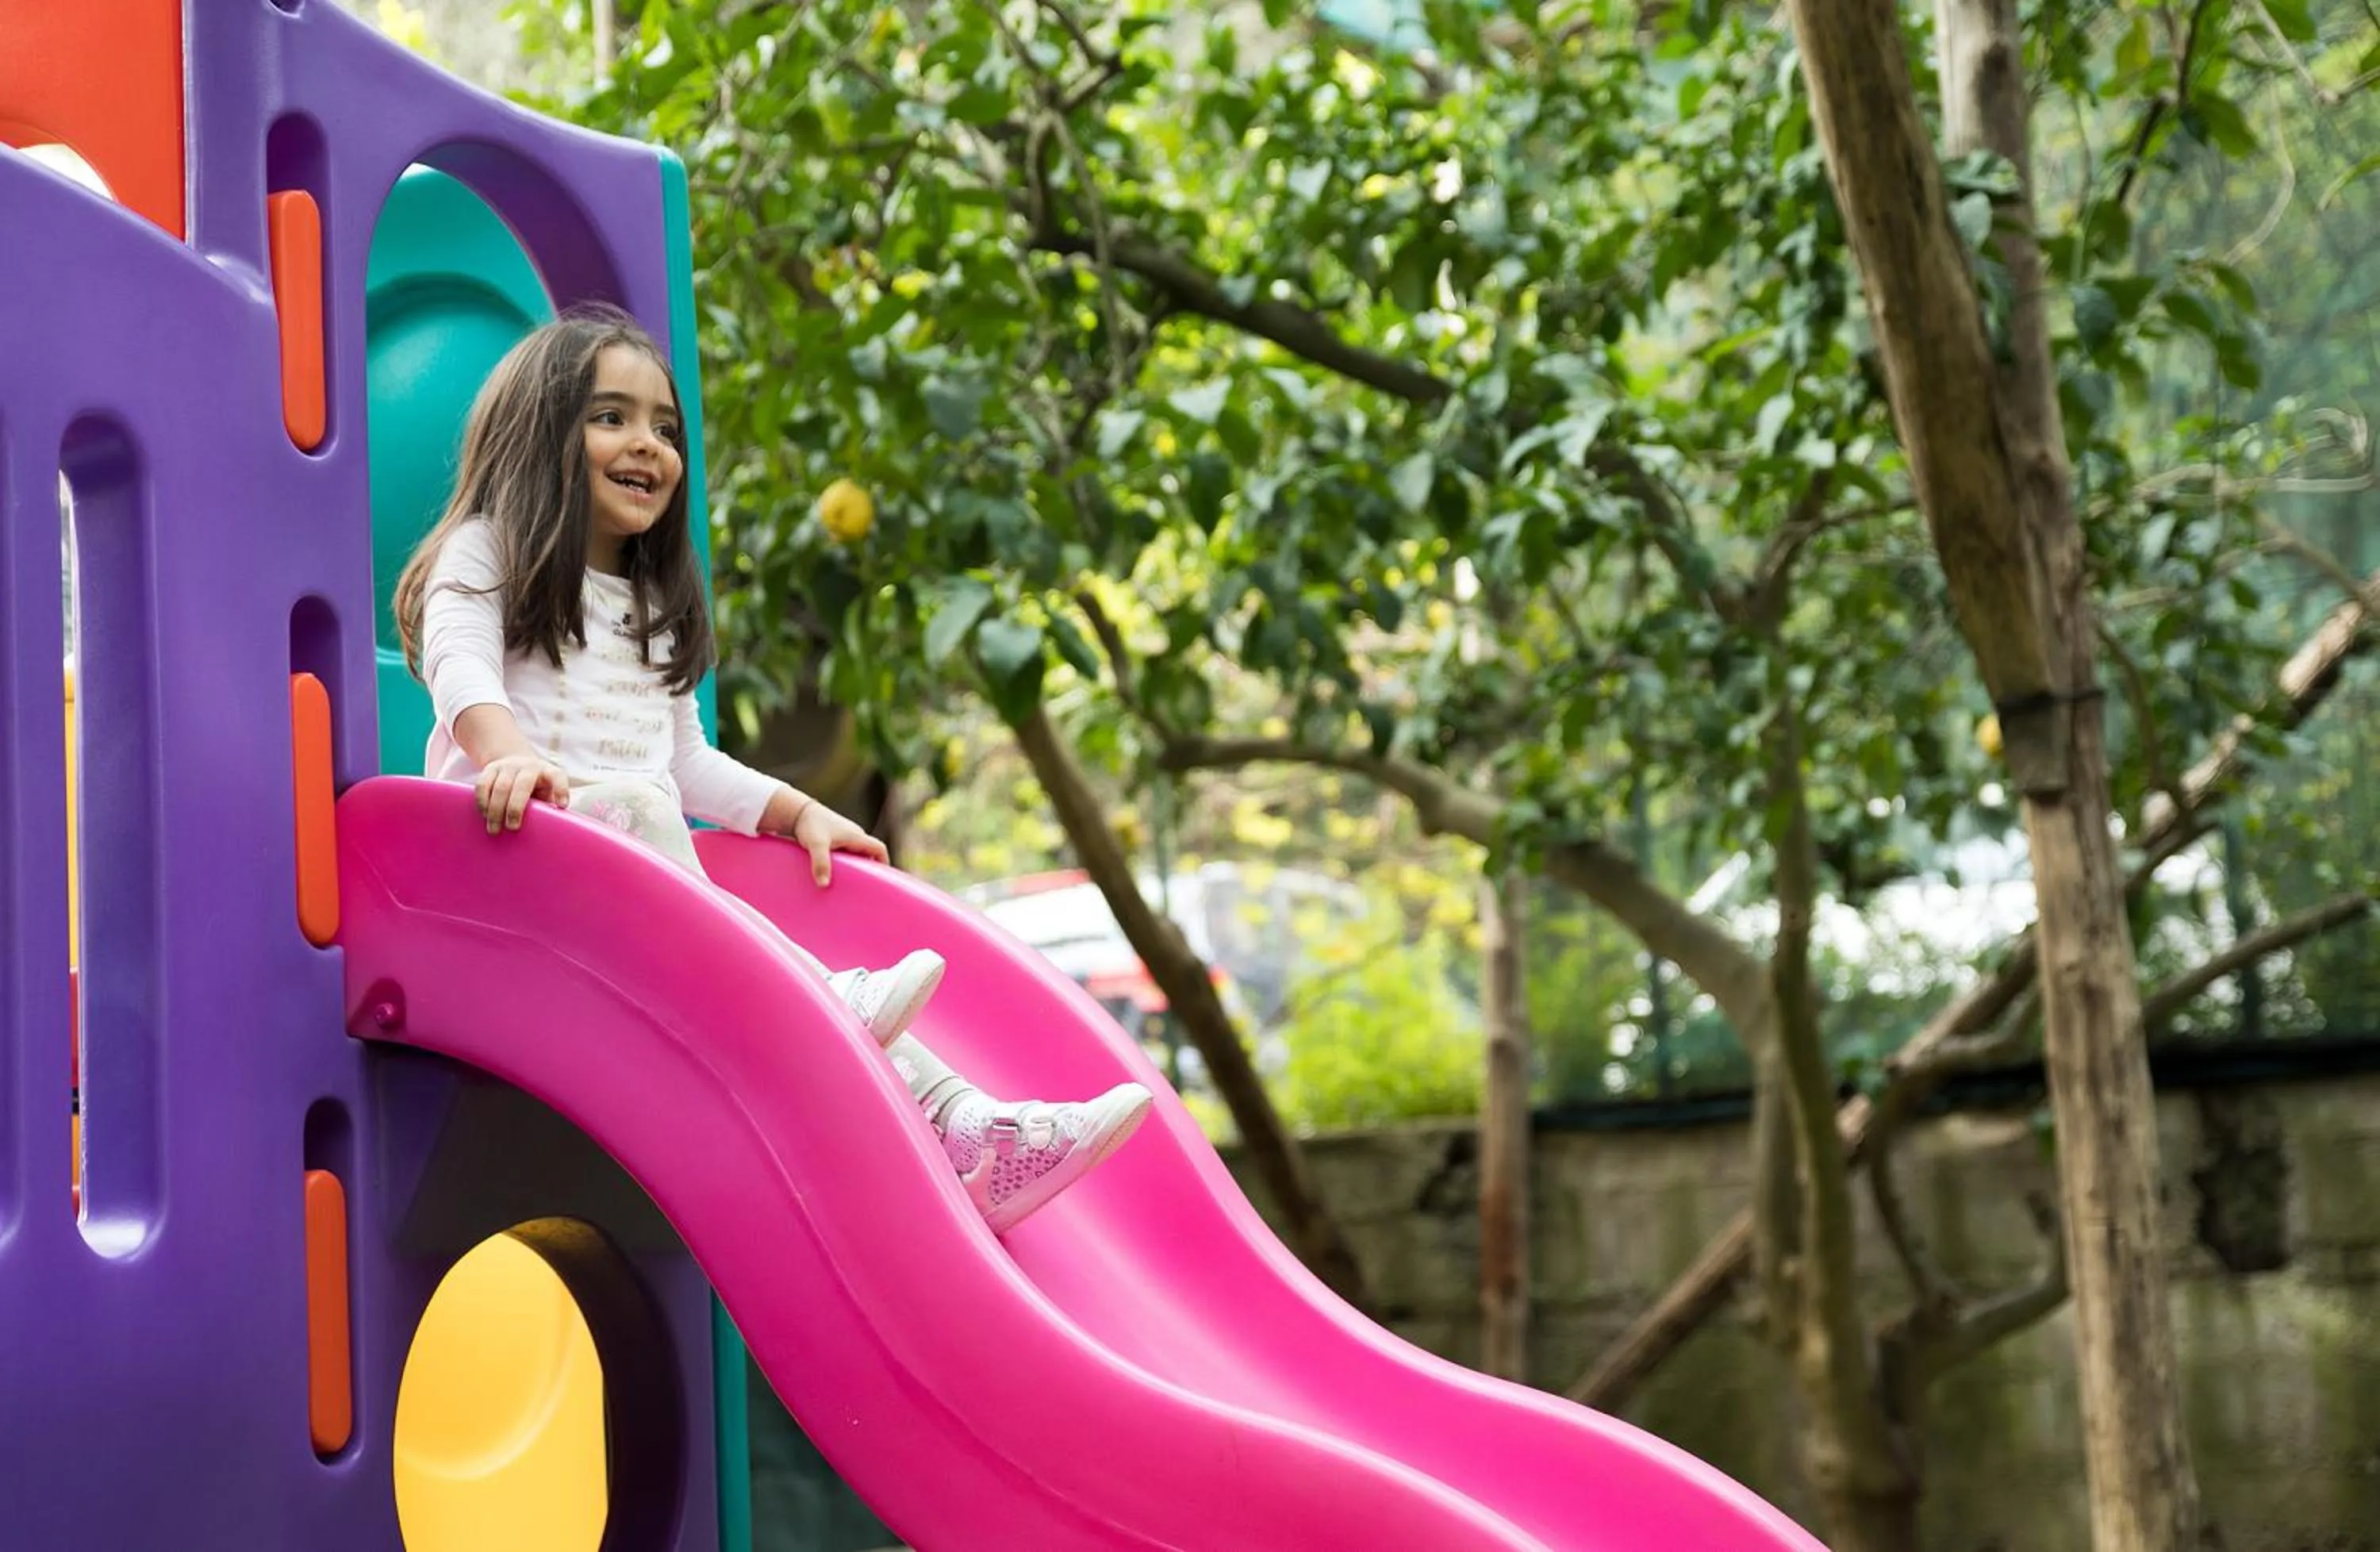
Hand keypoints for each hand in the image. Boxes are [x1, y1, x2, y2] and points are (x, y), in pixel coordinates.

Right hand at [474, 754, 569, 832]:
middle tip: (512, 828)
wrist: (514, 760)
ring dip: (496, 810)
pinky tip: (484, 815)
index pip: (557, 777)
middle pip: (522, 785)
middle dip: (515, 808)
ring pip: (500, 786)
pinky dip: (482, 801)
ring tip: (494, 829)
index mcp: (547, 772)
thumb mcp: (546, 791)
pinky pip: (483, 784)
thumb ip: (547, 805)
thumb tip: (548, 830)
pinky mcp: (491, 768)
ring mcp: (508, 766)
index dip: (561, 789)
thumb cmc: (535, 786)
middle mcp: (528, 767)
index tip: (562, 805)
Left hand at [770, 788, 888, 885]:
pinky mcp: (835, 838)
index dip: (884, 863)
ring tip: (848, 883)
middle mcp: (854, 835)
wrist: (797, 811)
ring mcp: (845, 836)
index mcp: (856, 836)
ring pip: (856, 853)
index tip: (882, 879)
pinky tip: (834, 873)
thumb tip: (823, 885)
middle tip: (863, 887)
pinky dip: (845, 863)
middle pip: (869, 853)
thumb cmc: (809, 825)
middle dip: (868, 869)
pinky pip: (846, 852)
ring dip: (855, 866)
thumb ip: (821, 863)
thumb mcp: (816, 844)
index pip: (879, 849)